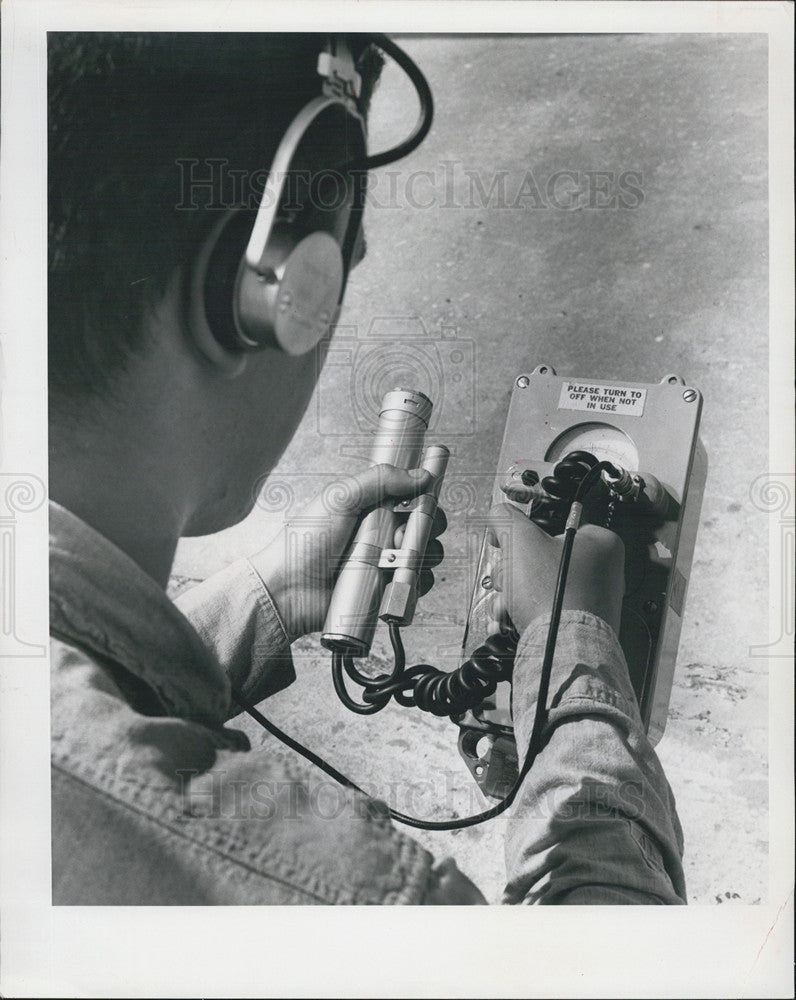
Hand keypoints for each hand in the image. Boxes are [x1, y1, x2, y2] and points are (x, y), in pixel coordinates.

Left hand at [250, 464, 446, 642]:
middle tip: (403, 533)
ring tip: (392, 558)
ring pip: (425, 555)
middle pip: (424, 525)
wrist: (289, 589)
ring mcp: (384, 562)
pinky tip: (396, 578)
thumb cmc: (304, 542)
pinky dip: (414, 581)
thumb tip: (421, 475)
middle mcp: (381, 533)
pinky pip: (415, 585)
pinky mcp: (385, 590)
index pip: (412, 496)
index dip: (424, 497)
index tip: (426, 498)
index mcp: (371, 507)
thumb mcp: (339, 498)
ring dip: (418, 554)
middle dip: (424, 527)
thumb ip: (380, 479)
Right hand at [485, 503, 624, 635]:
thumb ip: (505, 517)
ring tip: (507, 605)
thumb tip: (499, 515)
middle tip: (509, 579)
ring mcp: (593, 601)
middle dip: (513, 572)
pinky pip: (545, 611)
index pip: (552, 526)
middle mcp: (603, 571)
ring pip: (539, 587)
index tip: (509, 545)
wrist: (562, 650)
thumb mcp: (520, 538)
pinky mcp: (580, 626)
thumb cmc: (553, 594)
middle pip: (541, 558)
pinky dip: (523, 615)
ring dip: (513, 595)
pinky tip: (510, 620)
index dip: (524, 536)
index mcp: (601, 543)